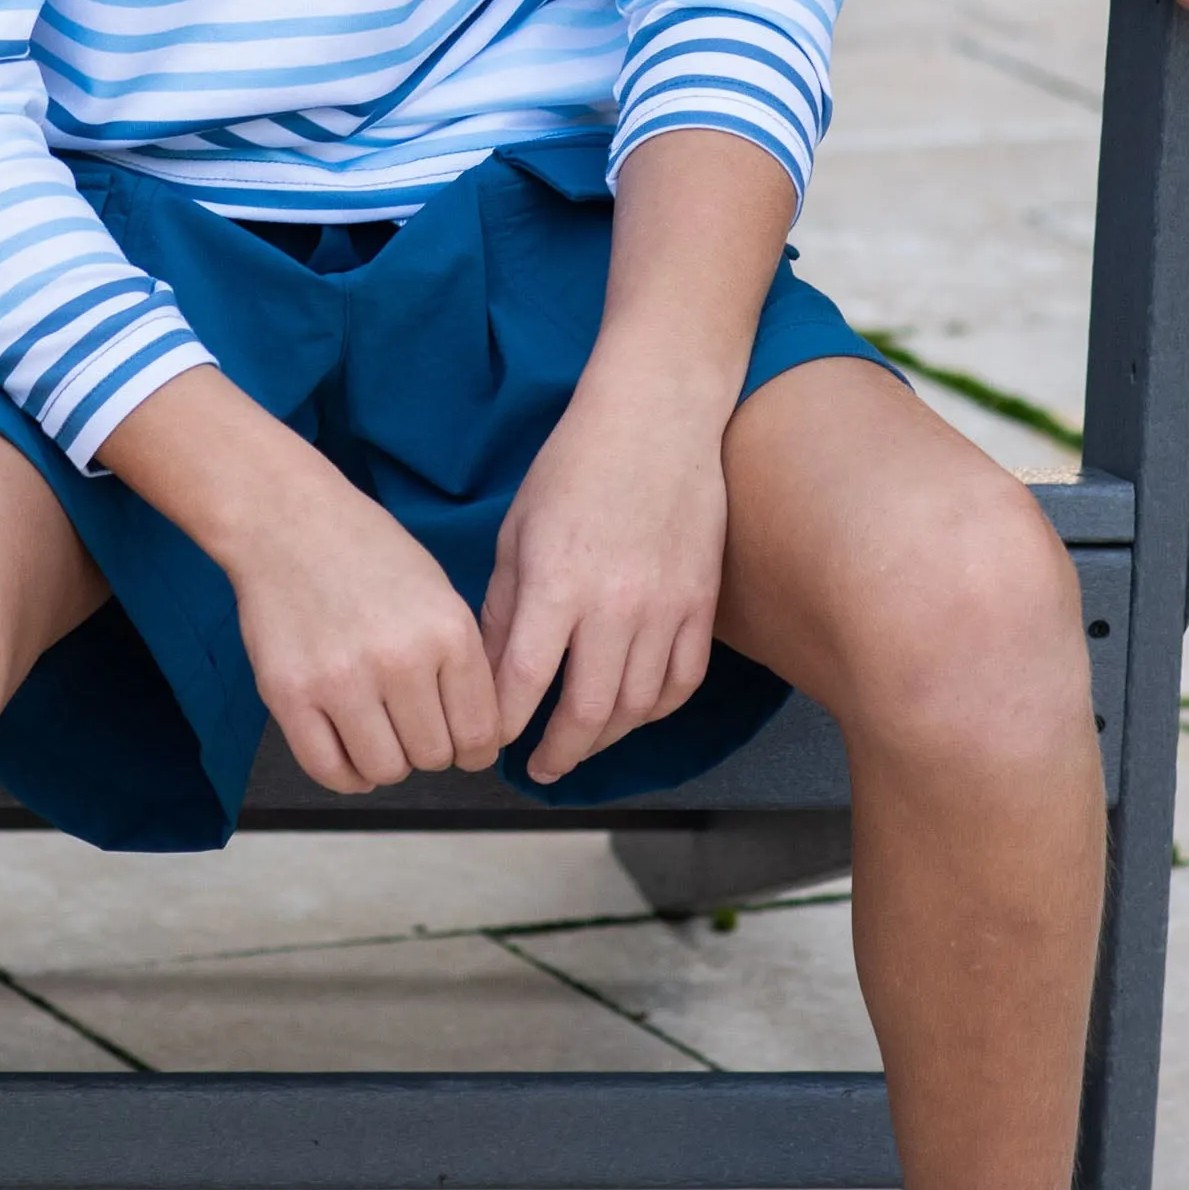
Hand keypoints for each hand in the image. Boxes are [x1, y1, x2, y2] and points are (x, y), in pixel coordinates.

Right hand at [100, 371, 501, 793]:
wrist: (288, 521)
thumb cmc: (367, 553)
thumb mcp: (439, 593)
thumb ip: (461, 661)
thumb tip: (478, 734)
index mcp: (448, 632)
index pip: (480, 732)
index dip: (475, 750)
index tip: (464, 746)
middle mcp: (400, 661)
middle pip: (434, 757)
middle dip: (429, 750)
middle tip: (413, 727)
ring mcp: (341, 680)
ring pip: (386, 770)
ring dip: (388, 762)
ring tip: (379, 733)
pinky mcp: (290, 695)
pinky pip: (329, 770)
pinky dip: (347, 774)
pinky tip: (349, 749)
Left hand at [482, 360, 729, 785]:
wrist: (656, 419)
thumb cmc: (574, 467)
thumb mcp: (517, 532)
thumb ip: (506, 608)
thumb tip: (491, 674)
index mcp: (556, 585)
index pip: (522, 685)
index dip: (501, 726)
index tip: (487, 742)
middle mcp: (614, 607)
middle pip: (585, 714)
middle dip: (556, 754)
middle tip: (538, 770)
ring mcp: (666, 608)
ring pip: (637, 707)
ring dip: (603, 739)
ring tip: (579, 746)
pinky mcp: (701, 603)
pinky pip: (682, 681)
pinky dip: (655, 710)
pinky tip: (630, 713)